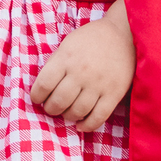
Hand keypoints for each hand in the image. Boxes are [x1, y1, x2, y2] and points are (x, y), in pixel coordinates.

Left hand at [30, 0, 135, 130]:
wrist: (123, 34)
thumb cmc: (91, 39)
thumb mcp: (67, 44)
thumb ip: (55, 64)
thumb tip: (43, 88)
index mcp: (66, 58)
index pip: (44, 84)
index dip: (36, 96)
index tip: (37, 98)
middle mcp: (81, 73)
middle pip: (58, 102)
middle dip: (51, 109)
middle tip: (51, 107)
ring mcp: (98, 84)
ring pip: (77, 112)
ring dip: (67, 116)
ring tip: (66, 113)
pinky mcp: (114, 94)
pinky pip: (98, 117)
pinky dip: (87, 126)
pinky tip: (80, 125)